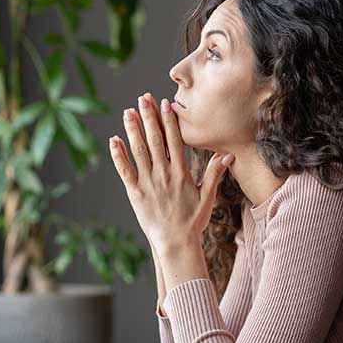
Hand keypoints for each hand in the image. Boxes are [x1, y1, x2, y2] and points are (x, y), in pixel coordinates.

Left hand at [108, 92, 234, 255]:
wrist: (176, 243)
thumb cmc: (193, 221)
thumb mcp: (208, 197)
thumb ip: (215, 174)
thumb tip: (227, 155)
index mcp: (181, 173)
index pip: (175, 141)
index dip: (169, 121)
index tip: (166, 104)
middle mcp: (164, 174)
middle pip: (155, 140)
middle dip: (149, 117)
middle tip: (143, 98)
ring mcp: (148, 183)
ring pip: (139, 151)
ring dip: (133, 130)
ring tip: (128, 112)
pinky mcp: (135, 193)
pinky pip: (125, 171)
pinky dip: (118, 155)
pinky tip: (114, 140)